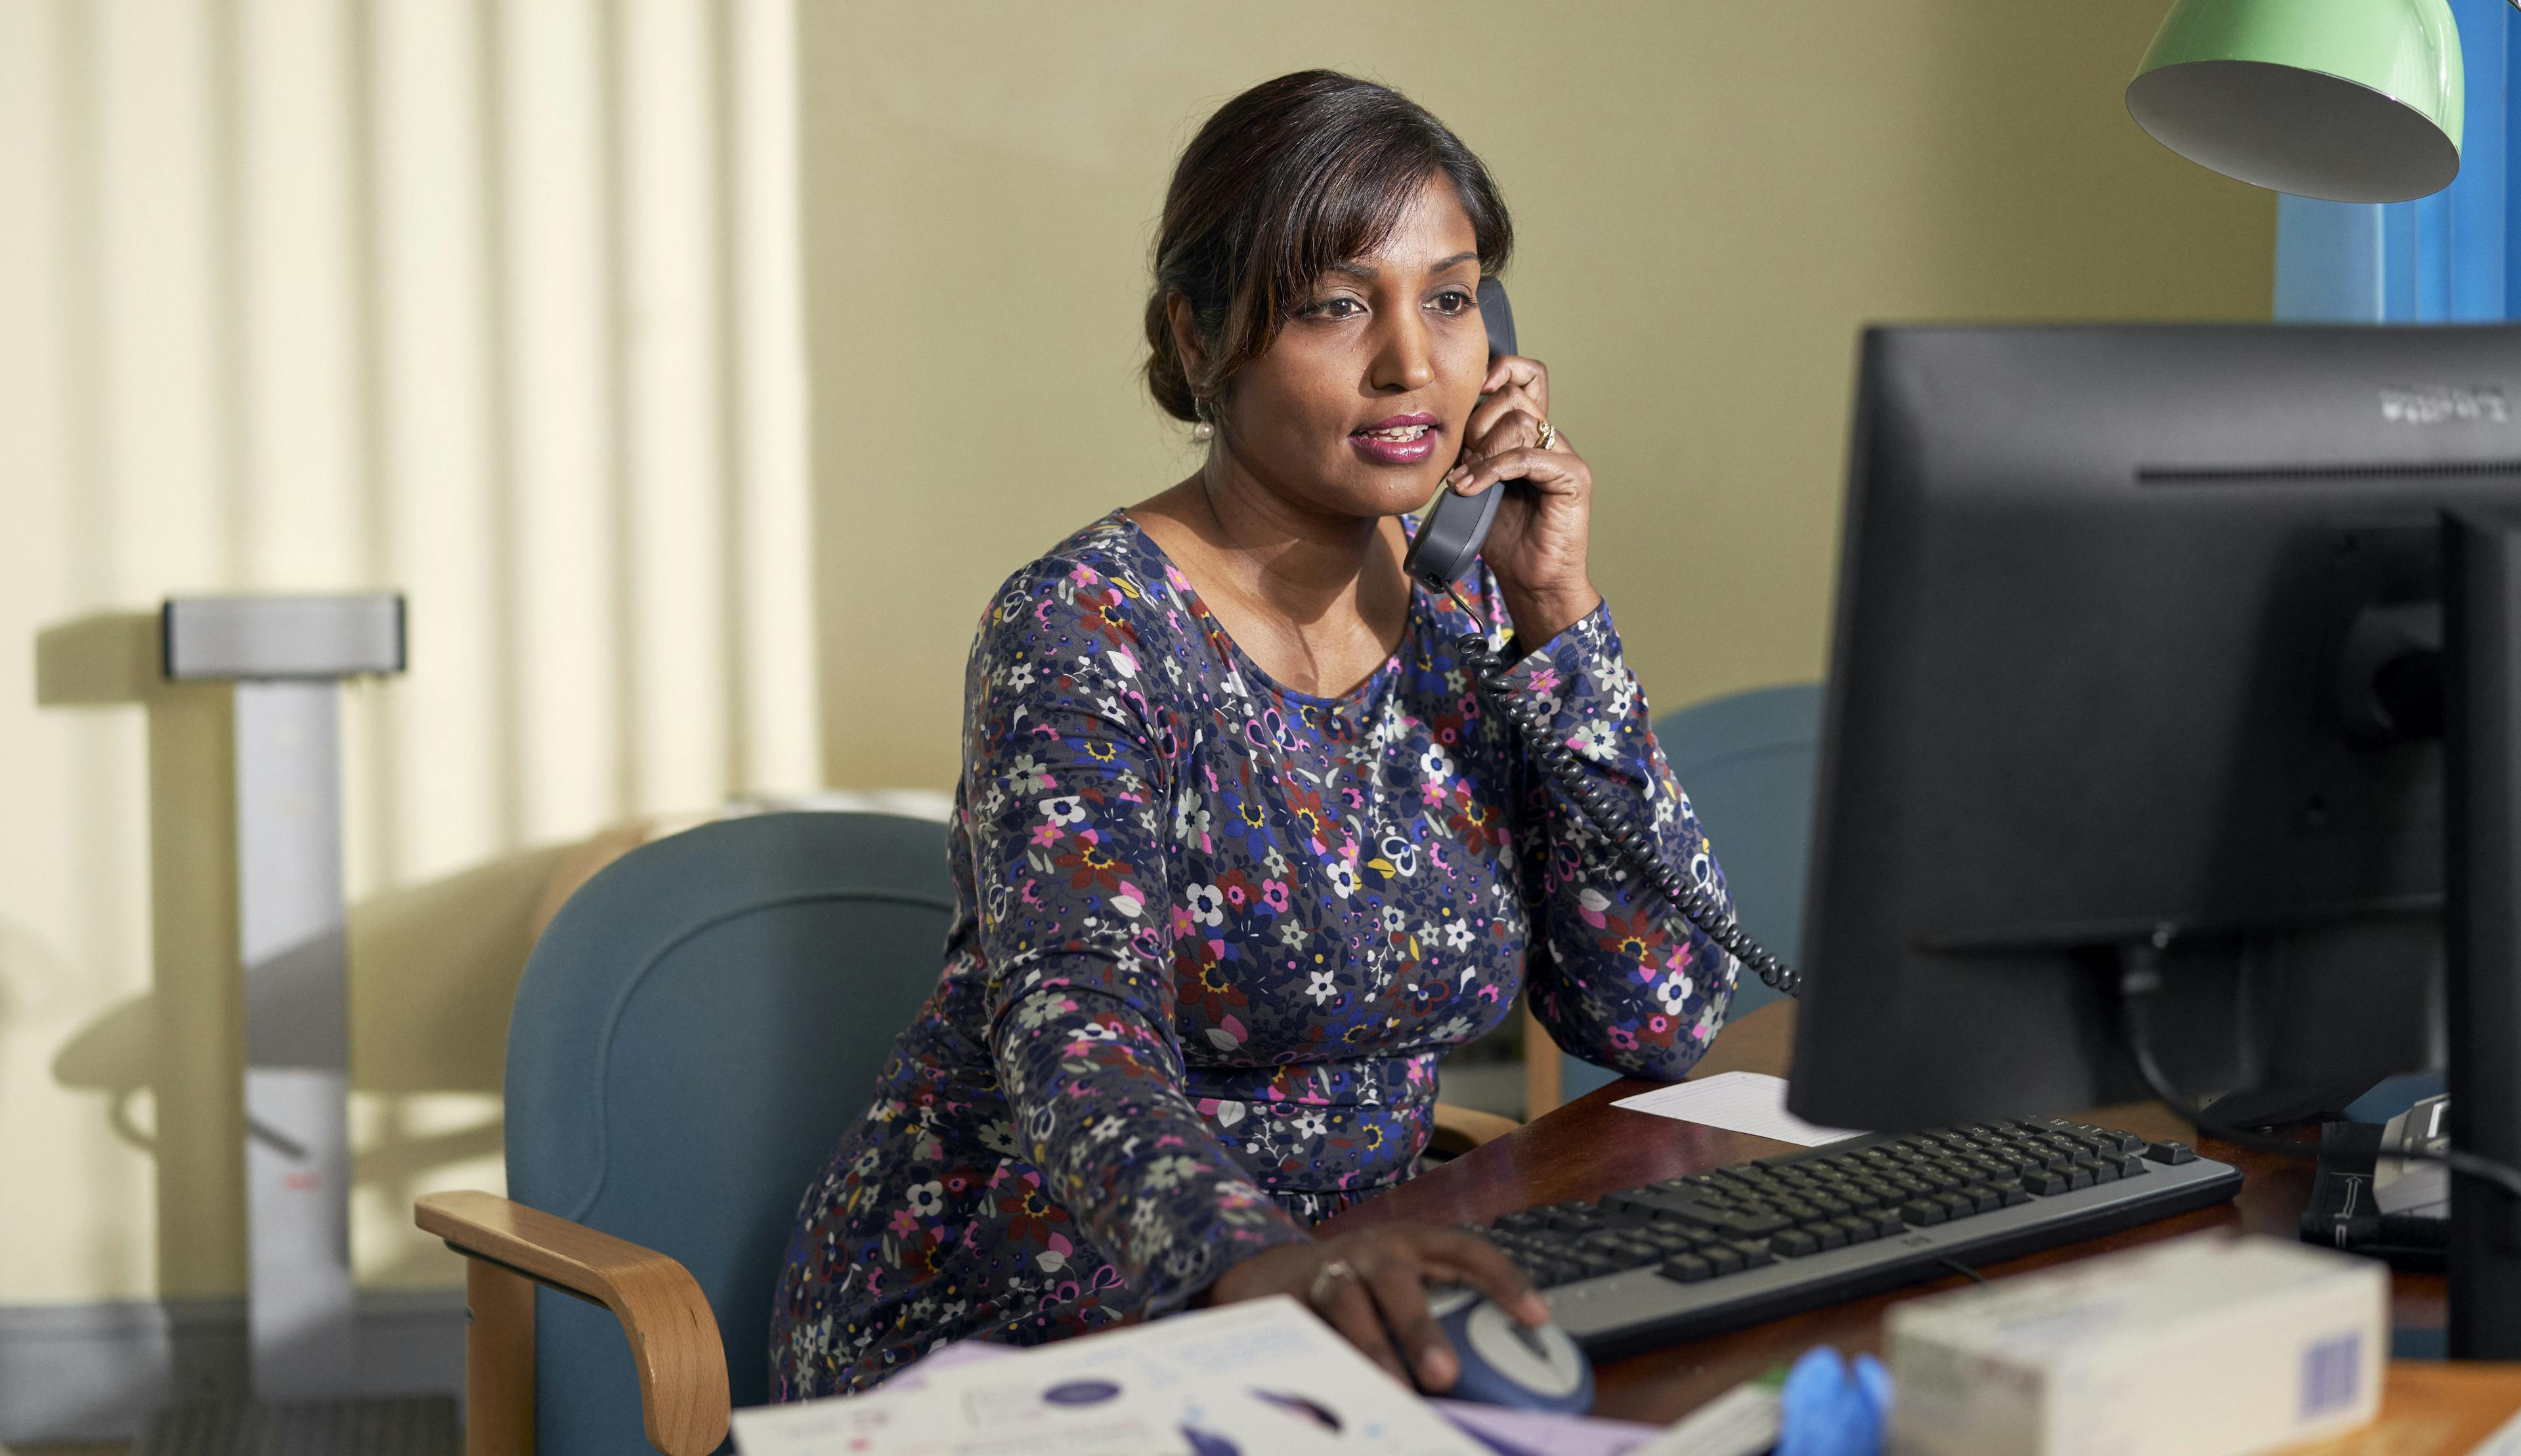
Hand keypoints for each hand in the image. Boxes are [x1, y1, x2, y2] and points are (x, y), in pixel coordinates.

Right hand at [1196, 1223, 1549, 1391]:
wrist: (1270, 1273)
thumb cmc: (1358, 1285)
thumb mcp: (1400, 1282)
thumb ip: (1437, 1311)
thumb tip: (1493, 1376)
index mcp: (1410, 1242)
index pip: (1466, 1250)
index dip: (1503, 1279)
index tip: (1537, 1317)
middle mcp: (1370, 1251)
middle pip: (1396, 1280)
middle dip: (1420, 1327)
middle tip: (1444, 1373)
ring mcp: (1327, 1274)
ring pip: (1347, 1305)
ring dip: (1372, 1350)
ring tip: (1393, 1392)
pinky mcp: (1289, 1299)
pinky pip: (1305, 1331)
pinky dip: (1321, 1360)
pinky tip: (1336, 1391)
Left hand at [1447, 353, 1602, 645]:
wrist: (1531, 581)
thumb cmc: (1501, 537)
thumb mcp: (1472, 482)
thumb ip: (1467, 450)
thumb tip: (1442, 424)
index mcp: (1529, 433)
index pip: (1524, 376)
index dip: (1499, 370)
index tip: (1469, 390)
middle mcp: (1550, 438)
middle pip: (1514, 394)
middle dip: (1477, 421)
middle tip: (1462, 458)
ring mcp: (1565, 455)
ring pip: (1520, 421)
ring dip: (1482, 450)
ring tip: (1464, 482)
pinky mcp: (1573, 477)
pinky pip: (1526, 456)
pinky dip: (1492, 471)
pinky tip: (1471, 488)